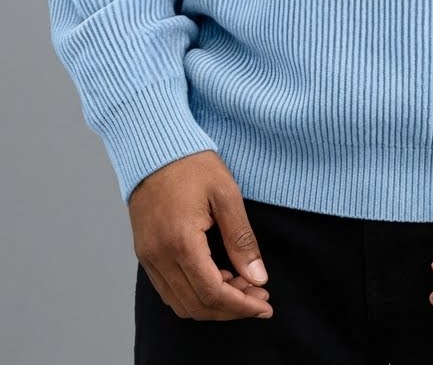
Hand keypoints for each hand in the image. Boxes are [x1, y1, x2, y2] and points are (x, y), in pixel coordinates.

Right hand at [128, 151, 273, 320]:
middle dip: (231, 309)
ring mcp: (148, 257)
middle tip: (258, 296)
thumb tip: (258, 278)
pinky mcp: (144, 253)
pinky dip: (193, 293)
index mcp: (181, 242)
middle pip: (197, 305)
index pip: (213, 293)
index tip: (265, 306)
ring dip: (212, 304)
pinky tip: (216, 277)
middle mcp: (159, 256)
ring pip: (181, 303)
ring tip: (241, 287)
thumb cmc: (192, 164)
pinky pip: (168, 289)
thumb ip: (241, 239)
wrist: (154, 146)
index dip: (242, 306)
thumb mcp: (226, 194)